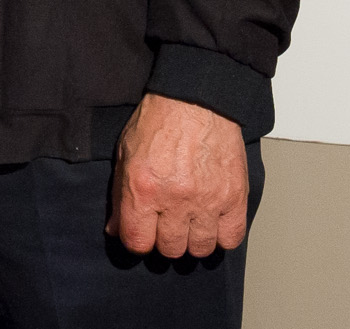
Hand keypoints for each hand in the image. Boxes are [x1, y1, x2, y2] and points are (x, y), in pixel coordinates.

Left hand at [108, 93, 248, 257]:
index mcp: (144, 188)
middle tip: (166, 223)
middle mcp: (176, 199)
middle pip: (170, 249)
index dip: (136, 240)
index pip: (137, 242)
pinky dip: (221, 235)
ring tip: (189, 222)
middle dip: (165, 240)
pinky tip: (212, 221)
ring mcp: (208, 200)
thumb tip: (114, 229)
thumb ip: (120, 196)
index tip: (141, 232)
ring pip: (201, 248)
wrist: (196, 100)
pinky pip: (231, 238)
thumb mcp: (125, 155)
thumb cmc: (158, 123)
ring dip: (193, 240)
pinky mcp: (235, 197)